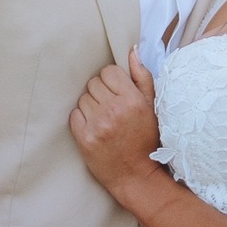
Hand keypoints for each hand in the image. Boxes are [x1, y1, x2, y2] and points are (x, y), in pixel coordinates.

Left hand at [69, 51, 160, 198]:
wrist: (136, 176)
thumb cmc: (146, 140)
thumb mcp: (152, 106)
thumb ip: (142, 76)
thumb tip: (132, 50)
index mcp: (132, 99)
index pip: (108, 72)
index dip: (111, 80)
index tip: (116, 91)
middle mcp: (114, 110)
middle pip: (93, 83)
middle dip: (100, 92)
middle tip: (110, 107)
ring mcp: (98, 125)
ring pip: (83, 98)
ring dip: (91, 106)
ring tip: (103, 119)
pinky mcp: (85, 138)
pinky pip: (74, 115)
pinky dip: (81, 120)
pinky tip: (94, 128)